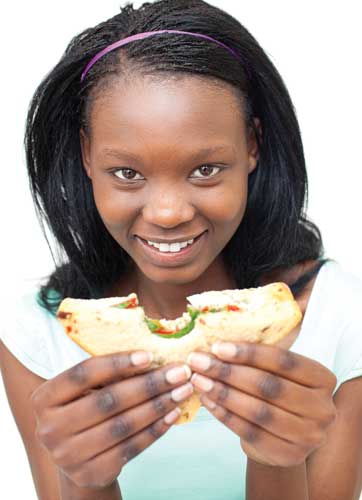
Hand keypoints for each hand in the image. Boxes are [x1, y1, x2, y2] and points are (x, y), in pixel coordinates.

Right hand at [31, 351, 192, 488]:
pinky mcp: (91, 473)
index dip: (117, 363)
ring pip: (123, 425)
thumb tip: (152, 355)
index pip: (83, 374)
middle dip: (149, 384)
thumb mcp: (84, 391)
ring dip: (158, 406)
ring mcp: (68, 455)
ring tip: (182, 390)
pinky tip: (173, 414)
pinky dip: (156, 429)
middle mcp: (50, 428)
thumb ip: (106, 375)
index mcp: (44, 398)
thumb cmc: (85, 411)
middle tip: (179, 372)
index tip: (150, 355)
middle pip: (108, 400)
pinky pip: (131, 447)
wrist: (77, 459)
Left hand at [187, 342, 336, 466]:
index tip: (217, 346)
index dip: (249, 353)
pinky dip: (224, 415)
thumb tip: (218, 338)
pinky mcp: (289, 455)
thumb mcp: (278, 372)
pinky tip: (207, 401)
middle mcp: (322, 408)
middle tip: (199, 362)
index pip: (284, 361)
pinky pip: (250, 432)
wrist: (284, 436)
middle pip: (269, 386)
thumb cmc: (278, 392)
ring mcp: (309, 436)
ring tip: (198, 380)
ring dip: (223, 393)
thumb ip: (259, 356)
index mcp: (323, 378)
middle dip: (228, 372)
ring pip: (258, 411)